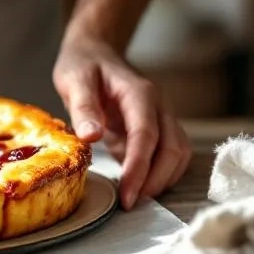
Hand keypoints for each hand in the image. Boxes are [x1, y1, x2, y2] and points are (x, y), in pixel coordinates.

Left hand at [52, 33, 190, 209]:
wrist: (96, 50)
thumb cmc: (84, 64)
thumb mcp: (74, 80)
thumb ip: (83, 107)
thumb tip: (91, 136)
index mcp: (139, 93)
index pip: (147, 135)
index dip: (140, 167)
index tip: (127, 194)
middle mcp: (159, 106)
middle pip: (172, 149)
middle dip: (154, 180)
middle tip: (129, 203)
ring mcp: (162, 117)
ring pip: (179, 154)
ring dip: (162, 179)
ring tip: (136, 197)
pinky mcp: (158, 127)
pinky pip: (171, 154)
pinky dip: (162, 172)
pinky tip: (140, 184)